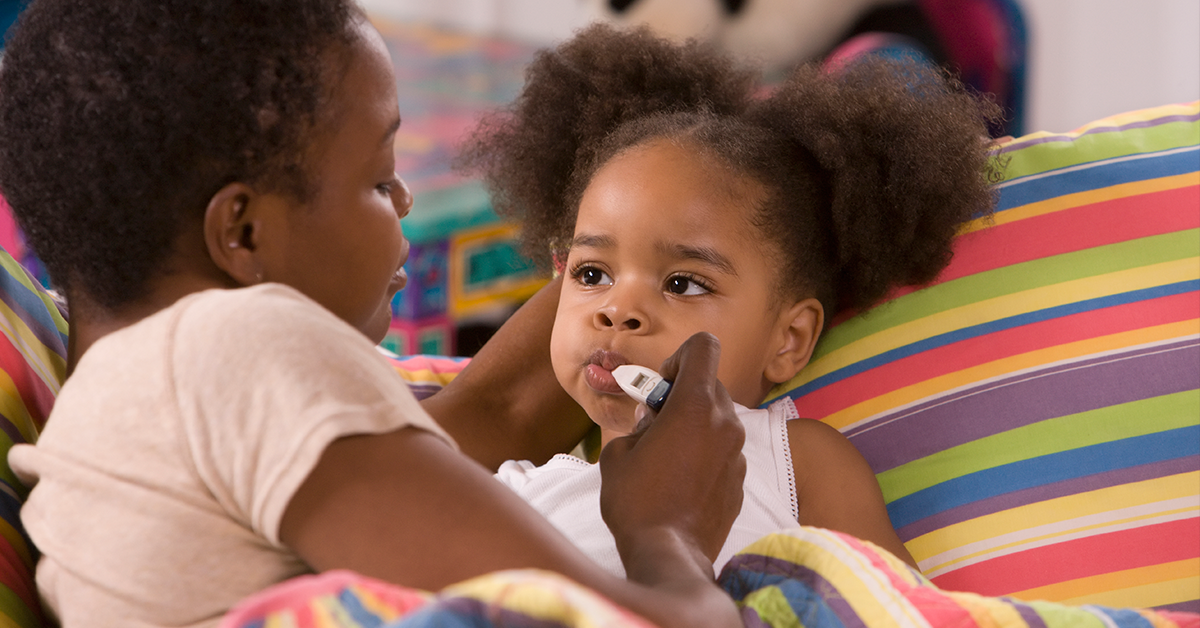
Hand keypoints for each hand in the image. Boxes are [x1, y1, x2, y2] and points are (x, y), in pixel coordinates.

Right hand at [598, 332, 745, 576]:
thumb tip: (651, 421)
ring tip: (666, 455)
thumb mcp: (618, 452)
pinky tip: (680, 480)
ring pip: (718, 418)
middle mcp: (725, 423)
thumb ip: (638, 424)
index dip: (679, 356)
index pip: (704, 347)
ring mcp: (738, 453)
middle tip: (656, 423)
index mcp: (694, 406)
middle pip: (710, 384)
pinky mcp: (740, 479)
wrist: (668, 555)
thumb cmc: (636, 502)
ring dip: (694, 424)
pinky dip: (705, 452)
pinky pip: (723, 449)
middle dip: (682, 394)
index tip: (661, 385)